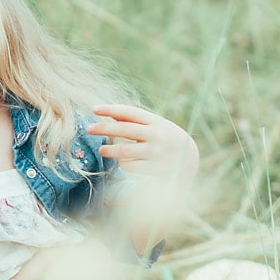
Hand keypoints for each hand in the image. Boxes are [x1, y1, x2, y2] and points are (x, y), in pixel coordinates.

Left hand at [87, 105, 197, 246]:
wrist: (191, 163)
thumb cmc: (168, 141)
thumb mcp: (158, 128)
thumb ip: (138, 122)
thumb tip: (112, 114)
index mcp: (158, 122)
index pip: (131, 112)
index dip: (111, 109)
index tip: (94, 108)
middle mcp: (159, 136)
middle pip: (125, 129)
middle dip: (104, 128)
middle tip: (89, 129)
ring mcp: (158, 154)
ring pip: (125, 151)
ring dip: (110, 150)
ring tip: (102, 150)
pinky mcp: (157, 170)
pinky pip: (131, 167)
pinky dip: (124, 165)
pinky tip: (125, 164)